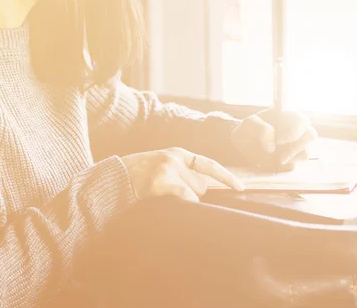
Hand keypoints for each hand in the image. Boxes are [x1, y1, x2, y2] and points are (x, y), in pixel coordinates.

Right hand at [121, 148, 244, 201]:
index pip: (209, 165)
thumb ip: (183, 172)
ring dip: (185, 199)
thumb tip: (205, 188)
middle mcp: (176, 158)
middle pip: (202, 185)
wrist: (115, 177)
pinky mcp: (161, 181)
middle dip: (193, 193)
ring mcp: (169, 169)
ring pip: (195, 193)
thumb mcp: (163, 166)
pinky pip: (185, 197)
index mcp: (178, 154)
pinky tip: (167, 200)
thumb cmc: (139, 176)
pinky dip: (183, 203)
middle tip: (171, 193)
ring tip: (163, 194)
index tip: (241, 187)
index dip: (226, 176)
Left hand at [230, 108, 317, 167]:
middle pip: (311, 136)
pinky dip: (285, 165)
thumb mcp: (249, 124)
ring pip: (305, 153)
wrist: (241, 147)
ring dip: (292, 157)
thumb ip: (260, 127)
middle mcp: (296, 131)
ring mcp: (294, 146)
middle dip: (298, 146)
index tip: (279, 140)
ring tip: (277, 159)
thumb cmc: (247, 131)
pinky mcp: (290, 160)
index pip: (303, 121)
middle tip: (282, 155)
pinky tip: (274, 162)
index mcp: (289, 117)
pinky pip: (294, 165)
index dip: (295, 131)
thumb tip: (272, 144)